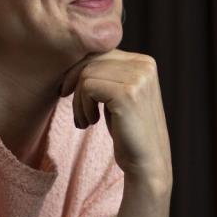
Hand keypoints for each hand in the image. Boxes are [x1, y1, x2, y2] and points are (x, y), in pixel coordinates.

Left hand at [60, 50, 172, 186]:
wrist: (146, 163)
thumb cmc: (127, 131)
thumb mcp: (118, 95)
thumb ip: (107, 74)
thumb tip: (75, 57)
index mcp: (144, 62)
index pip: (100, 52)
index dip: (79, 72)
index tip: (70, 93)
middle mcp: (144, 65)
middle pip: (91, 60)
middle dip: (75, 84)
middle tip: (77, 112)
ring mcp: (138, 78)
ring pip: (86, 74)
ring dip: (78, 101)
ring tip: (85, 120)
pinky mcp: (127, 93)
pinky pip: (87, 87)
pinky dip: (82, 107)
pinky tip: (91, 123)